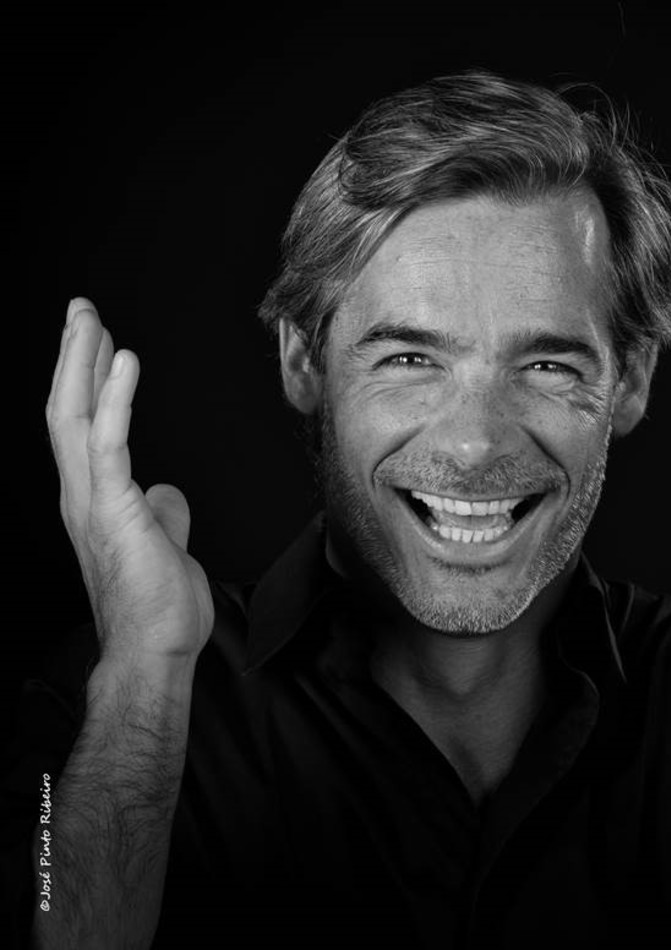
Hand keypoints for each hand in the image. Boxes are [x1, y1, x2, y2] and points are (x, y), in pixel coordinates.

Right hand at [46, 298, 213, 666]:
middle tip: (81, 310)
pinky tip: (125, 360)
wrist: (154, 650)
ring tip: (90, 318)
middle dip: (74, 356)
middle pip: (65, 410)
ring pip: (74, 416)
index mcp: (95, 500)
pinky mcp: (113, 509)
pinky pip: (110, 442)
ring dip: (82, 362)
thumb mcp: (164, 544)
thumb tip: (166, 489)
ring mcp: (92, 502)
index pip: (82, 427)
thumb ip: (162, 513)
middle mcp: (82, 494)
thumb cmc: (158, 607)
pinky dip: (114, 398)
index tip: (99, 343)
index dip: (88, 381)